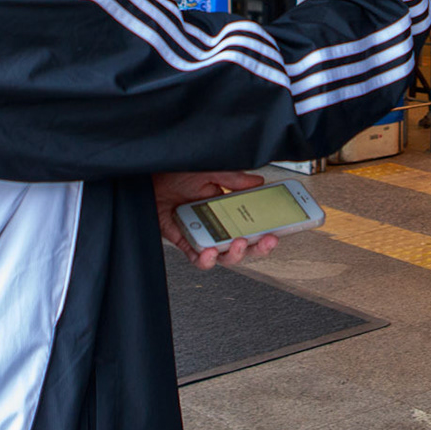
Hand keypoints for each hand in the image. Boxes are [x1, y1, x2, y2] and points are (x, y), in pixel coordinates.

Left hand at [154, 171, 279, 269]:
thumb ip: (234, 178)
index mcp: (227, 208)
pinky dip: (204, 259)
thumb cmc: (175, 171)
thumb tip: (258, 183)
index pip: (253, 224)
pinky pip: (196, 257)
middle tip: (267, 240)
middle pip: (243, 245)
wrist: (149, 174)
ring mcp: (202, 234)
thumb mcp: (210, 170)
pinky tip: (209, 252)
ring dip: (234, 255)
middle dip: (259, 247)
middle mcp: (216, 224)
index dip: (268, 230)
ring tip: (237, 243)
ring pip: (223, 256)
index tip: (281, 229)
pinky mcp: (183, 240)